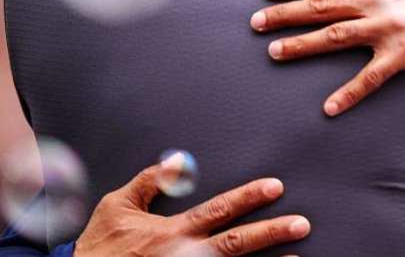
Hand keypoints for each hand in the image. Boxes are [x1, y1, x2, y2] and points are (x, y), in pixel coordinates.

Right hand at [74, 154, 308, 256]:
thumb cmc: (101, 247)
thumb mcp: (117, 206)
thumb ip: (150, 182)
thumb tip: (178, 160)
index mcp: (171, 231)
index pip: (218, 210)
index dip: (248, 197)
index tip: (275, 186)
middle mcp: (184, 256)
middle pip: (235, 243)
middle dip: (270, 233)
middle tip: (302, 224)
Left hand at [251, 0, 404, 115]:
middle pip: (320, 6)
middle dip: (284, 13)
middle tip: (255, 22)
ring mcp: (388, 28)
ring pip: (334, 36)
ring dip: (300, 45)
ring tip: (273, 52)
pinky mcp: (403, 54)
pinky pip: (370, 77)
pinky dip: (349, 93)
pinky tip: (329, 108)